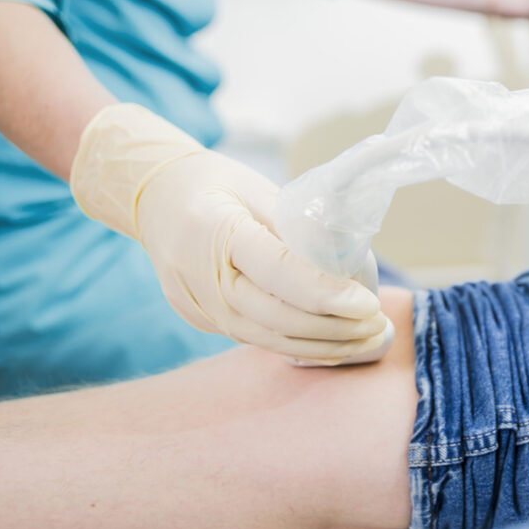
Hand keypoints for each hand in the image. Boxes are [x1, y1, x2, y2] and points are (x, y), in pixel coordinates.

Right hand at [70, 104, 391, 363]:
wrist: (152, 196)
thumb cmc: (212, 182)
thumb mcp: (257, 188)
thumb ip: (296, 226)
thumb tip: (346, 264)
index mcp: (213, 229)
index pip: (277, 271)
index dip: (325, 294)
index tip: (367, 304)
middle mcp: (199, 275)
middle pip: (274, 316)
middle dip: (333, 329)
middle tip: (377, 326)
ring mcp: (195, 303)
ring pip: (265, 338)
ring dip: (320, 345)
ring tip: (365, 339)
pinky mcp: (199, 318)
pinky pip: (253, 338)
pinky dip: (296, 344)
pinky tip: (332, 343)